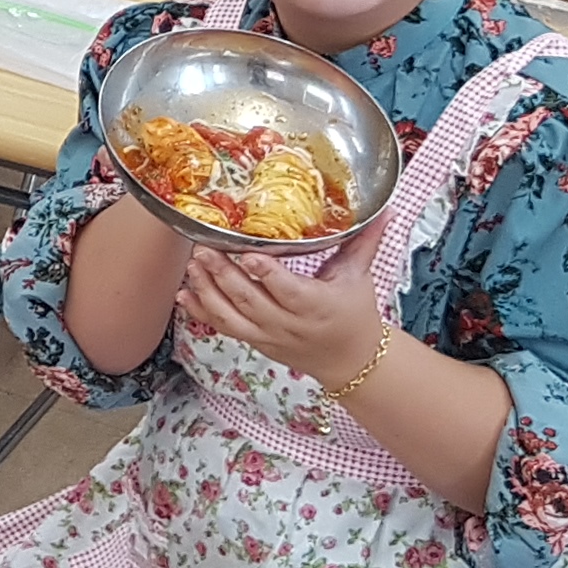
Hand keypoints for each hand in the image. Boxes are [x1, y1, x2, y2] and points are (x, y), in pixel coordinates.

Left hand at [179, 219, 391, 388]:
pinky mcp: (256, 341)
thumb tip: (382, 208)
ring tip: (192, 266)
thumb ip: (364, 241)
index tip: (247, 255)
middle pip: (251, 300)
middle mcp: (288, 323)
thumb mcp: (359, 276)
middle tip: (203, 250)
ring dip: (208, 291)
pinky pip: (225, 328)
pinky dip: (202, 312)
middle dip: (224, 275)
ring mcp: (268, 335)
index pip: (288, 290)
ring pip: (232, 317)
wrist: (351, 360)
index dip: (266, 274)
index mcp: (315, 305)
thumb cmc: (355, 313)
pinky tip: (185, 294)